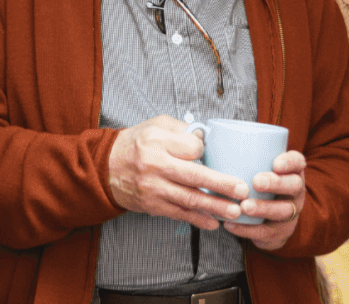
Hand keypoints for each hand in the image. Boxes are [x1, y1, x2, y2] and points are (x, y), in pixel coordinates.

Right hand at [107, 116, 249, 230]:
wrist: (105, 167)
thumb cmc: (136, 143)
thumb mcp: (157, 125)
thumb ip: (182, 129)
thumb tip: (206, 137)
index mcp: (158, 142)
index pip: (192, 148)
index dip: (204, 150)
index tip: (209, 152)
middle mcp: (156, 166)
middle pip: (194, 176)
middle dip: (221, 185)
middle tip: (242, 190)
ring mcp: (153, 188)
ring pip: (188, 199)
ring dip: (214, 207)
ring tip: (234, 211)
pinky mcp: (152, 205)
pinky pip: (178, 213)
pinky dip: (197, 219)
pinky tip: (213, 223)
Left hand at [223, 150, 305, 250]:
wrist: (271, 217)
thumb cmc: (256, 180)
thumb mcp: (257, 165)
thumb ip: (237, 150)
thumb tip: (200, 133)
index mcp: (292, 170)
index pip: (298, 162)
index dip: (290, 162)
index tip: (275, 162)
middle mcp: (296, 190)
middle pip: (293, 185)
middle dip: (276, 183)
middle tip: (256, 182)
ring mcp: (290, 213)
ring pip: (282, 211)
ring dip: (263, 208)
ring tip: (244, 206)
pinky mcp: (279, 232)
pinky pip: (266, 232)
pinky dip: (248, 230)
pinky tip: (231, 224)